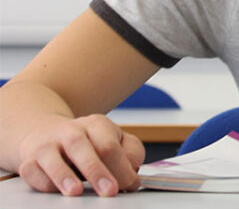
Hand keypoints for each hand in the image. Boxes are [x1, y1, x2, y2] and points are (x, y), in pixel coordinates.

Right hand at [17, 114, 144, 195]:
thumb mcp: (116, 141)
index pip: (110, 146)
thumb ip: (131, 153)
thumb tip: (132, 173)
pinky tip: (55, 190)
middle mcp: (71, 131)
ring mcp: (47, 145)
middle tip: (110, 191)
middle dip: (97, 171)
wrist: (48, 134)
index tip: (130, 184)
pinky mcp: (29, 160)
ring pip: (52, 157)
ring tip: (76, 192)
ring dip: (64, 176)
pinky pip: (31, 170)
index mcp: (97, 125)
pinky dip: (42, 182)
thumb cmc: (90, 143)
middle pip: (82, 148)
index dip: (121, 167)